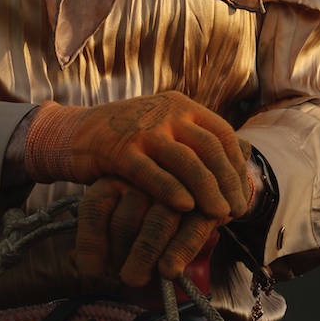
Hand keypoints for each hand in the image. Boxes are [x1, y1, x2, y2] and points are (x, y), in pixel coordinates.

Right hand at [23, 91, 249, 217]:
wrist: (75, 134)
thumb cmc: (128, 140)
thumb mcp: (164, 129)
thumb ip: (195, 141)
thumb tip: (243, 158)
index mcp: (181, 106)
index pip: (221, 134)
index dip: (235, 165)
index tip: (242, 192)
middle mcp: (166, 113)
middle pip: (209, 148)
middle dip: (227, 182)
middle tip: (236, 209)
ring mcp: (143, 130)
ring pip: (186, 161)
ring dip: (207, 190)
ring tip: (219, 214)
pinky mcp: (120, 150)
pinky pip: (152, 172)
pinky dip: (171, 190)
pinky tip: (186, 207)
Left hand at [76, 175, 222, 287]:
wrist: (192, 192)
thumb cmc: (141, 220)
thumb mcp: (112, 220)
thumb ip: (95, 240)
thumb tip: (76, 263)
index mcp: (112, 179)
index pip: (95, 208)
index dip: (91, 244)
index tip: (92, 272)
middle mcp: (141, 179)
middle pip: (125, 220)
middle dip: (121, 256)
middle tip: (124, 279)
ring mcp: (174, 188)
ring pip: (156, 223)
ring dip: (145, 256)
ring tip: (136, 280)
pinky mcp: (204, 202)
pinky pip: (191, 229)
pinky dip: (179, 252)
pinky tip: (169, 271)